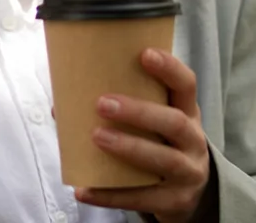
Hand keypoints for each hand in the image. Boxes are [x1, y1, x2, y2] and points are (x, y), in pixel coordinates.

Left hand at [73, 48, 210, 222]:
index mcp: (187, 112)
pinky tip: (84, 189)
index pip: (186, 85)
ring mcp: (188, 173)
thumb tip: (61, 105)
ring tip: (97, 137)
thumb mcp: (156, 123)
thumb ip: (123, 108)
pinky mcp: (175, 202)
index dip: (169, 68)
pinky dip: (110, 195)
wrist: (188, 192)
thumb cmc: (161, 145)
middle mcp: (193, 140)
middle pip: (174, 122)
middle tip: (103, 103)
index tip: (144, 54)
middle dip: (139, 112)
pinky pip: (142, 198)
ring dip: (128, 147)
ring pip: (164, 159)